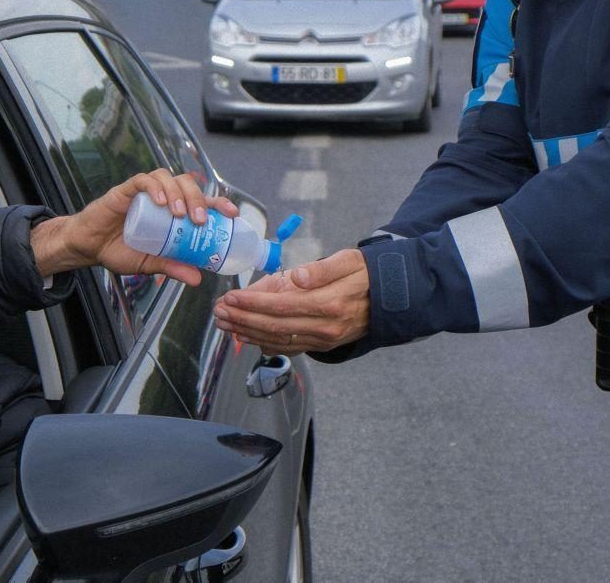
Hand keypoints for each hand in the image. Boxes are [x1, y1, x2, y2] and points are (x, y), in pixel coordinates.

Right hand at [31, 169, 238, 285]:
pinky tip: (158, 201)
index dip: (218, 203)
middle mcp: (161, 197)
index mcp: (172, 212)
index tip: (233, 213)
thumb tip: (198, 279)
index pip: (200, 200)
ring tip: (181, 214)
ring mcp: (144, 191)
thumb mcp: (150, 263)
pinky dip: (154, 187)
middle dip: (198, 198)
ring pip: (167, 177)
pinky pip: (142, 180)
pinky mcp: (125, 190)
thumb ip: (172, 267)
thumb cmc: (119, 250)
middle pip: (187, 184)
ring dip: (178, 193)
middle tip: (199, 220)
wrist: (88, 248)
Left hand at [214, 249, 369, 354]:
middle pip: (275, 327)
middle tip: (218, 311)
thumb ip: (324, 269)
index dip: (254, 303)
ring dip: (247, 333)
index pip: (283, 306)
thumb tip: (299, 277)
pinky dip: (263, 343)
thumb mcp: (351, 260)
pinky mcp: (322, 345)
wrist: (391, 300)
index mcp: (331, 304)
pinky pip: (288, 348)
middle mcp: (325, 328)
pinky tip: (246, 336)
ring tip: (224, 323)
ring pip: (278, 341)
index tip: (231, 296)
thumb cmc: (367, 274)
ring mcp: (323, 340)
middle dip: (242, 319)